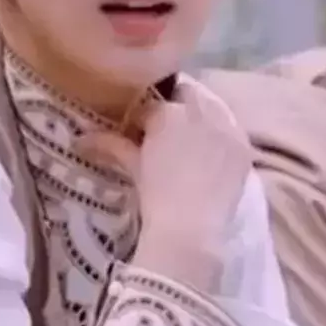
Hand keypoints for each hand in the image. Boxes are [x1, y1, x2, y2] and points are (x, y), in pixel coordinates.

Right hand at [82, 80, 251, 289]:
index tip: (139, 130)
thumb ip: (111, 145)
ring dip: (201, 114)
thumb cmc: (155, 196)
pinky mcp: (243, 146)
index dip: (143, 116)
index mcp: (167, 113)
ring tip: (192, 136)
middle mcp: (199, 111)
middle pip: (186, 95)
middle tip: (167, 128)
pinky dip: (221, 132)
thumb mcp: (133, 167)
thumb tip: (81, 139)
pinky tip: (213, 149)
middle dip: (175, 106)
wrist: (189, 229)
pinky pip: (232, 128)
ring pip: (213, 106)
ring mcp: (226, 127)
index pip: (152, 104)